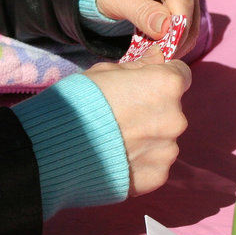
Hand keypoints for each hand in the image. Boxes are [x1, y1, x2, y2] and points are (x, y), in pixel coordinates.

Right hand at [84, 48, 191, 195]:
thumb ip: (139, 66)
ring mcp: (168, 150)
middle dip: (153, 111)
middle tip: (122, 118)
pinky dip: (140, 163)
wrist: (55, 150)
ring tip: (115, 142)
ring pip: (164, 139)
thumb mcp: (105, 72)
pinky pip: (154, 165)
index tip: (144, 86)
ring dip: (147, 139)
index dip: (160, 78)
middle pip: (171, 110)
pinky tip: (116, 161)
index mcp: (166, 86)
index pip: (180, 75)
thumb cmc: (78, 103)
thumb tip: (157, 58)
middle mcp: (176, 118)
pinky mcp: (157, 176)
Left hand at [94, 0, 199, 58]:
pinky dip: (177, 36)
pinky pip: (191, 21)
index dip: (176, 28)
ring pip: (193, 19)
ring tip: (155, 52)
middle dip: (174, 37)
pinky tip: (161, 44)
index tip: (164, 52)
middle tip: (156, 57)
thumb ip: (141, 12)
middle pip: (189, 9)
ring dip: (176, 39)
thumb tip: (166, 30)